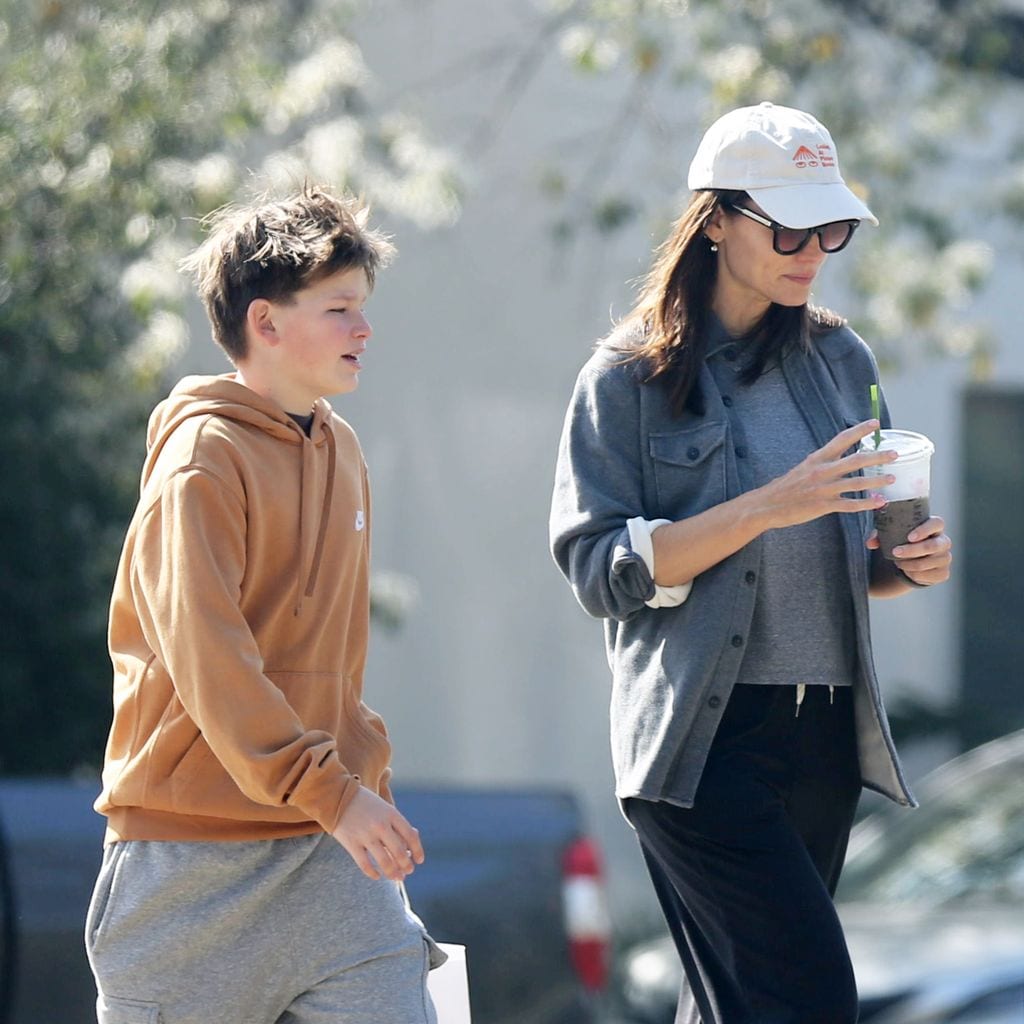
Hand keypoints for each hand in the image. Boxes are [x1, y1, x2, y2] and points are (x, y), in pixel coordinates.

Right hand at [331, 786, 424, 880]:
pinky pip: (365, 864)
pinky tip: (377, 876)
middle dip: (406, 865)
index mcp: (391, 814)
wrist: (336, 795)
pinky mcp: (351, 843)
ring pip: (384, 861)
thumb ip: (397, 823)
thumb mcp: (384, 807)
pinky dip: (373, 873)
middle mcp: (380, 825)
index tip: (419, 861)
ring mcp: (365, 835)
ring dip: (393, 873)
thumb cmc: (364, 803)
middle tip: (408, 871)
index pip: (410, 836)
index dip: (418, 850)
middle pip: (399, 851)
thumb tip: (413, 841)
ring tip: (397, 877)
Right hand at [755, 420, 896, 530]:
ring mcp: (823, 489)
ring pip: (856, 482)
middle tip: (895, 454)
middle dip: (878, 456)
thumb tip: (838, 459)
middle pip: (855, 460)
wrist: (766, 506)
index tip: (875, 423)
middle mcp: (821, 471)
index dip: (859, 430)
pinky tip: (879, 502)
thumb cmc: (785, 489)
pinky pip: (850, 505)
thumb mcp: (802, 469)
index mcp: (816, 459)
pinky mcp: (822, 506)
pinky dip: (866, 504)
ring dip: (877, 481)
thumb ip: (821, 464)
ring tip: (892, 479)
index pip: (841, 439)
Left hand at [868, 515, 951, 586]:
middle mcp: (943, 541)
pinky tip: (907, 570)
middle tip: (895, 552)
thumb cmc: (903, 541)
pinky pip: (928, 575)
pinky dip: (914, 574)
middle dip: (912, 550)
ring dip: (908, 564)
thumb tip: (870, 543)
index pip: (937, 523)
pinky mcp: (943, 573)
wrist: (913, 560)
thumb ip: (880, 535)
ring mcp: (945, 558)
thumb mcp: (892, 534)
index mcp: (934, 527)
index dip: (925, 529)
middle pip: (933, 545)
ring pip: (927, 563)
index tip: (909, 537)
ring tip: (898, 562)